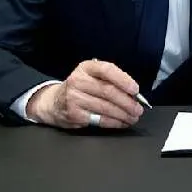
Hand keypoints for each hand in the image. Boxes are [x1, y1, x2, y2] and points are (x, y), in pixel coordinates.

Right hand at [27, 60, 142, 128]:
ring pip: (105, 107)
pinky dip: (114, 122)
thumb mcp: (91, 76)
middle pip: (108, 91)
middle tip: (138, 109)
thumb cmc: (81, 88)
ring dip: (123, 114)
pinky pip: (99, 119)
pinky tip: (122, 123)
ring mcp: (74, 98)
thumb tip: (134, 94)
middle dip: (127, 102)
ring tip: (133, 117)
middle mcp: (78, 81)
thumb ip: (110, 80)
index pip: (107, 70)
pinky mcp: (74, 114)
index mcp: (86, 68)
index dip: (124, 80)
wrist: (53, 101)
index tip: (135, 90)